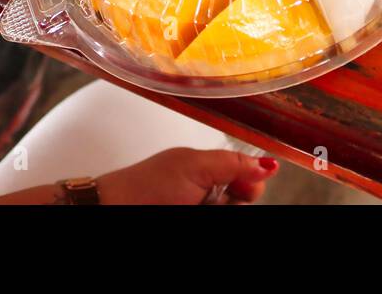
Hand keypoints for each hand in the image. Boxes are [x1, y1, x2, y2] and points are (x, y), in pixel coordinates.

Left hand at [96, 148, 277, 204]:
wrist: (114, 209)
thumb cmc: (146, 186)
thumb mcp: (195, 167)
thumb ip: (233, 163)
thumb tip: (267, 163)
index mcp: (210, 170)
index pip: (249, 176)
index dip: (252, 183)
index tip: (245, 188)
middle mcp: (208, 192)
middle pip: (244, 198)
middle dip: (234, 201)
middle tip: (210, 201)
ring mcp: (200, 207)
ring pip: (232, 210)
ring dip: (222, 208)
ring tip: (195, 207)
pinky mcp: (196, 218)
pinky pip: (222, 213)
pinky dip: (214, 210)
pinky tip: (198, 211)